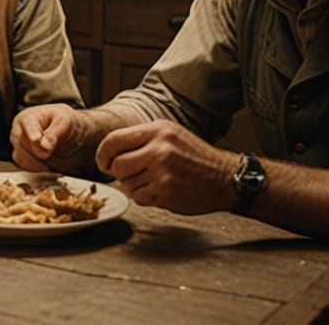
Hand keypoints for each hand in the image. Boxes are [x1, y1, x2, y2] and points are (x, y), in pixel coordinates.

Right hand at [10, 104, 85, 172]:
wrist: (64, 131)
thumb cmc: (63, 122)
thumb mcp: (65, 122)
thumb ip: (55, 132)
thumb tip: (45, 145)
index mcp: (29, 116)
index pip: (28, 124)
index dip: (32, 132)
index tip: (37, 139)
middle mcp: (19, 130)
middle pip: (24, 144)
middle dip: (40, 151)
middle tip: (51, 151)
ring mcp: (18, 145)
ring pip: (23, 158)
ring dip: (39, 162)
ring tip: (52, 156)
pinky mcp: (21, 157)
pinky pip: (26, 167)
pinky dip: (38, 169)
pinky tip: (48, 164)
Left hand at [95, 120, 238, 213]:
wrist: (225, 177)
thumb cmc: (195, 156)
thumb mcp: (170, 135)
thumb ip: (142, 139)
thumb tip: (109, 152)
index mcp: (158, 130)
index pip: (114, 140)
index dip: (103, 154)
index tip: (103, 162)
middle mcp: (159, 149)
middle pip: (117, 165)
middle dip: (118, 173)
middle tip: (130, 175)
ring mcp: (163, 171)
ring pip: (126, 184)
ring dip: (134, 186)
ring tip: (152, 181)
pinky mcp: (166, 192)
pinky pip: (139, 198)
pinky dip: (145, 197)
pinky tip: (160, 191)